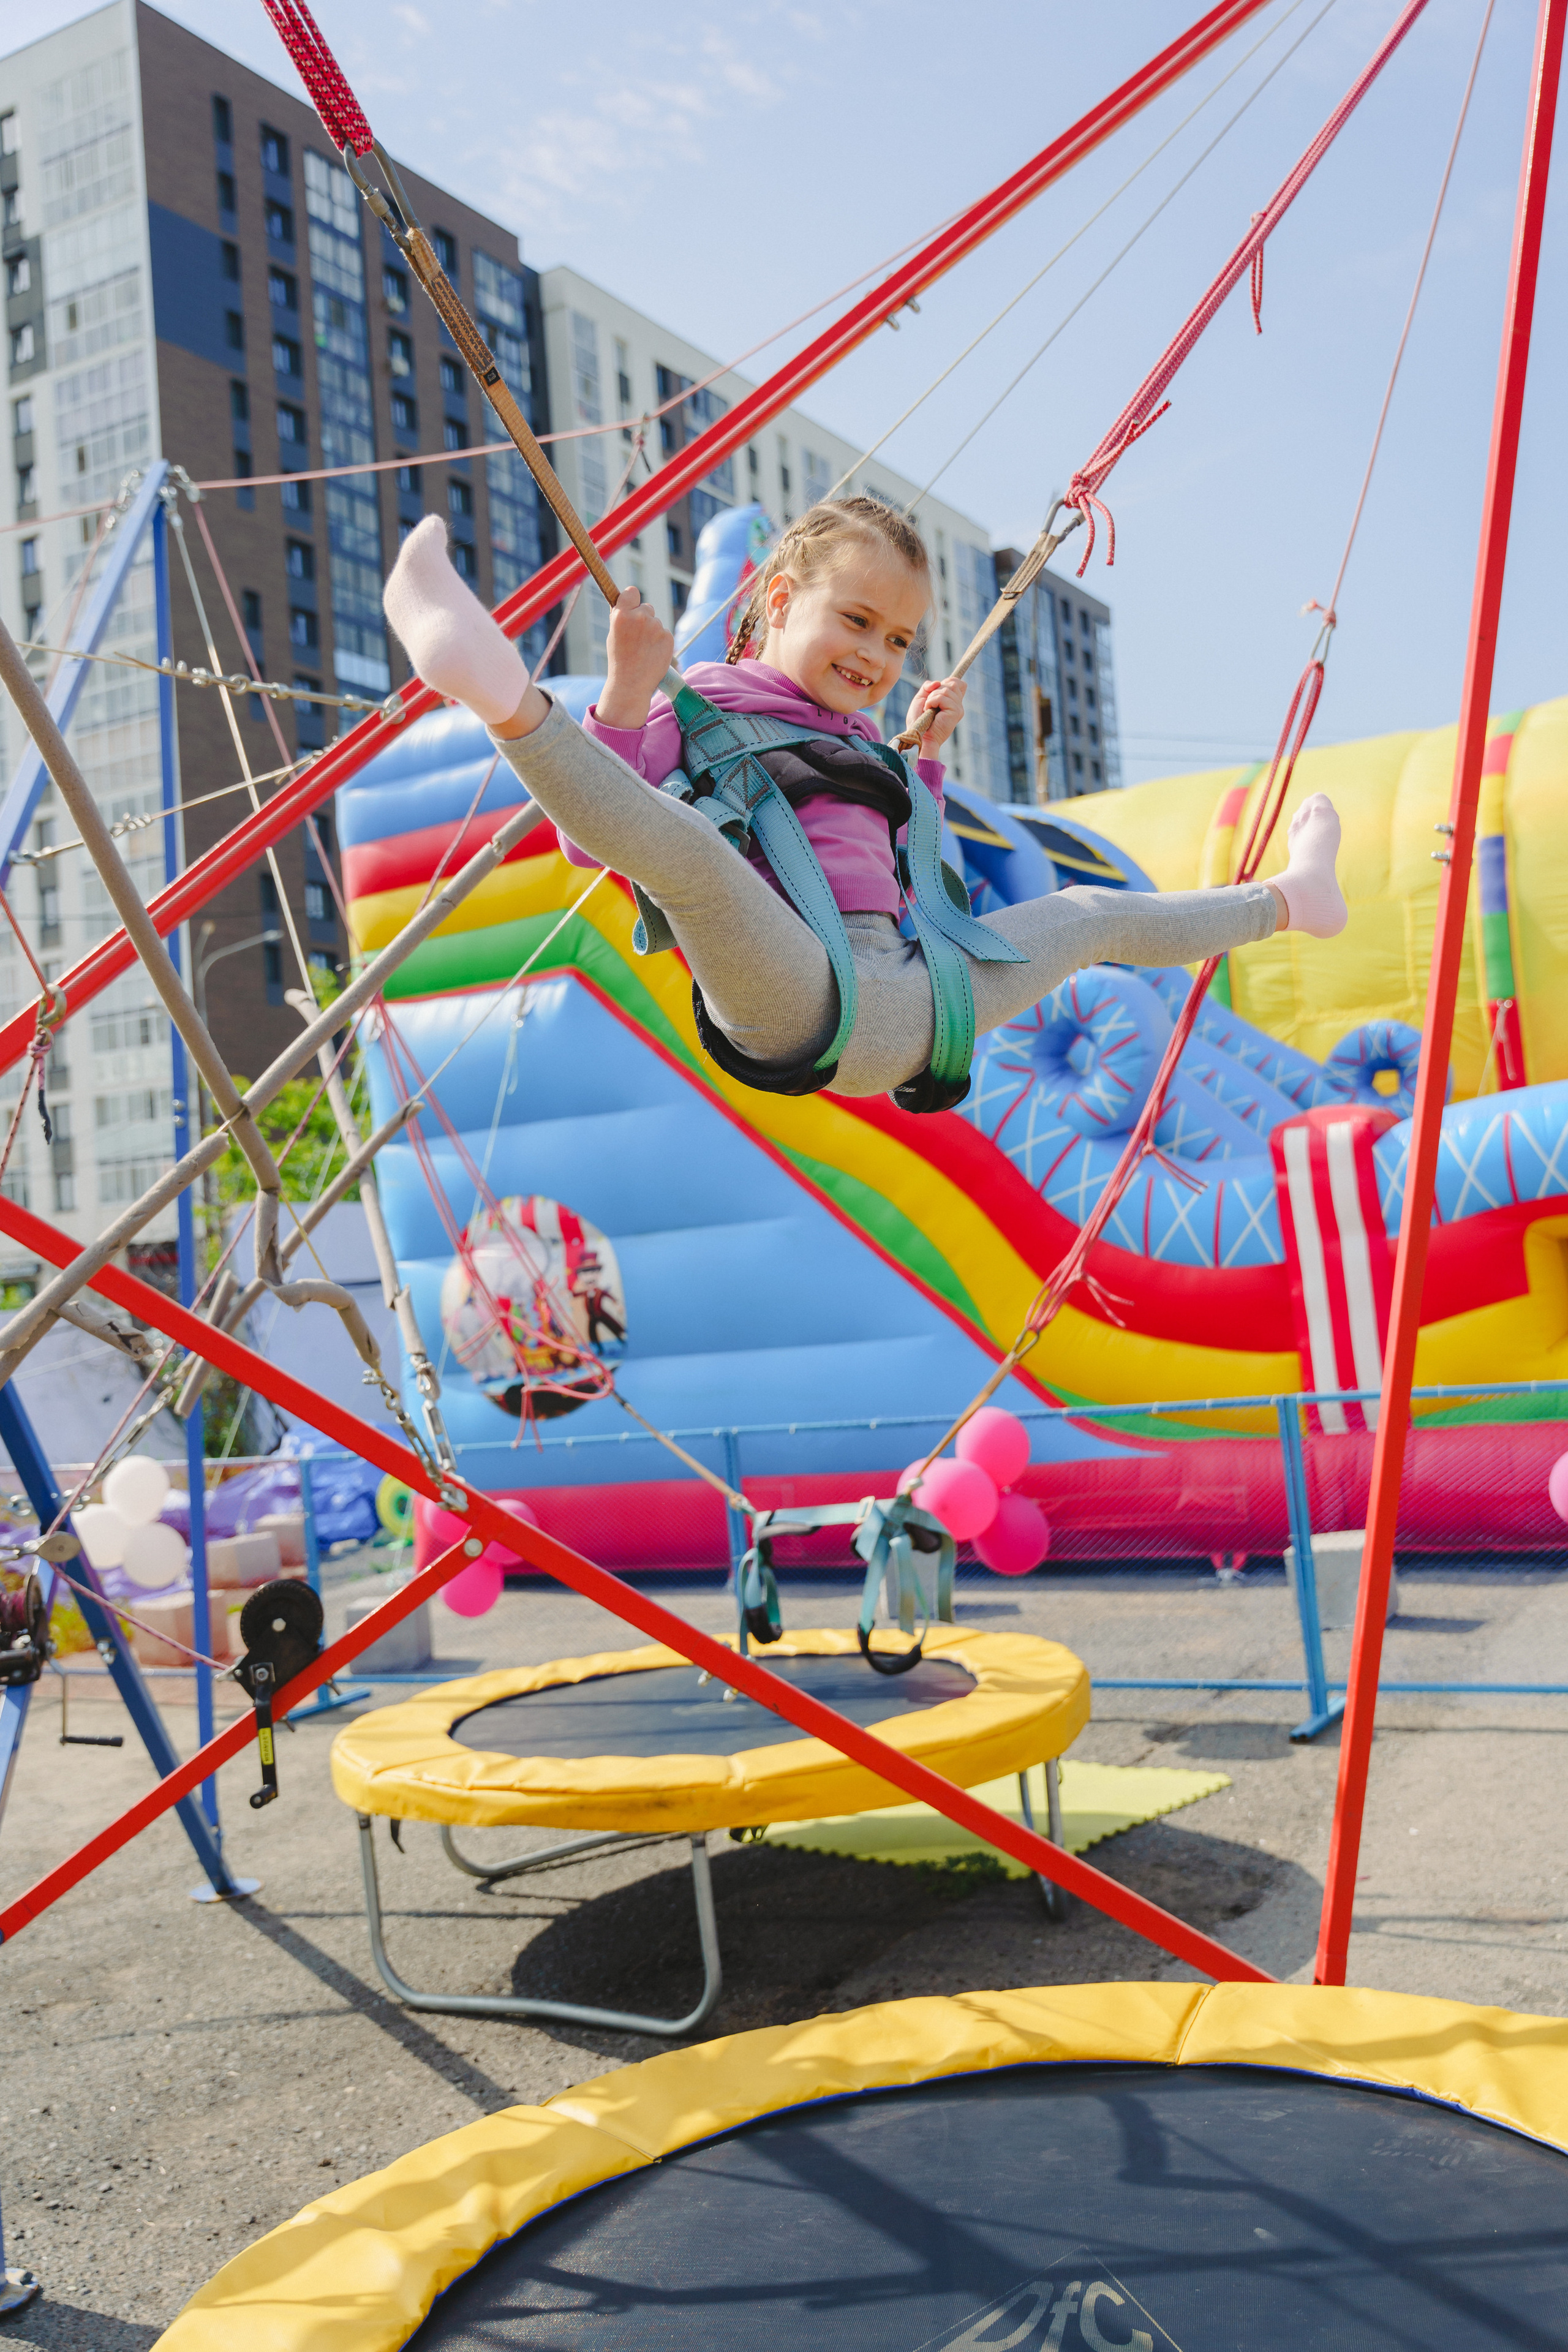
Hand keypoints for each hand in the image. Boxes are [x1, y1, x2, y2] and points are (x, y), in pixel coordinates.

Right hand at [597, 586, 675, 731]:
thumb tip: (628, 601)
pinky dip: (661, 641)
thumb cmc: (619, 660)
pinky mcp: (668, 636)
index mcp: (621, 615)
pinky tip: (653, 653)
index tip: (632, 606)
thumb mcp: (613, 635)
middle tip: (638, 638)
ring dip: (652, 632)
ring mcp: (656, 627)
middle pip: (647, 607)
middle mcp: (639, 617)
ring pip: (656, 622)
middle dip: (644, 618)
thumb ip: (621, 617)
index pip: (631, 592)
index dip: (632, 600)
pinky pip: (665, 633)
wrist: (631, 684)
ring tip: (644, 650)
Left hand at [907, 674, 965, 752]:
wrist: (919, 736)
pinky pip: (943, 697)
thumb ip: (928, 687)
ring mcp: (958, 709)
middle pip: (953, 683)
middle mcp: (958, 705)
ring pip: (946, 690)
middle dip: (937, 690)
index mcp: (952, 701)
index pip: (959, 683)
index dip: (948, 682)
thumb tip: (937, 682)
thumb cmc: (919, 720)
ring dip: (932, 697)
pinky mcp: (955, 712)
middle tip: (930, 704)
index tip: (936, 692)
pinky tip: (929, 711)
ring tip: (928, 709)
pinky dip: (932, 701)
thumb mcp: (921, 698)